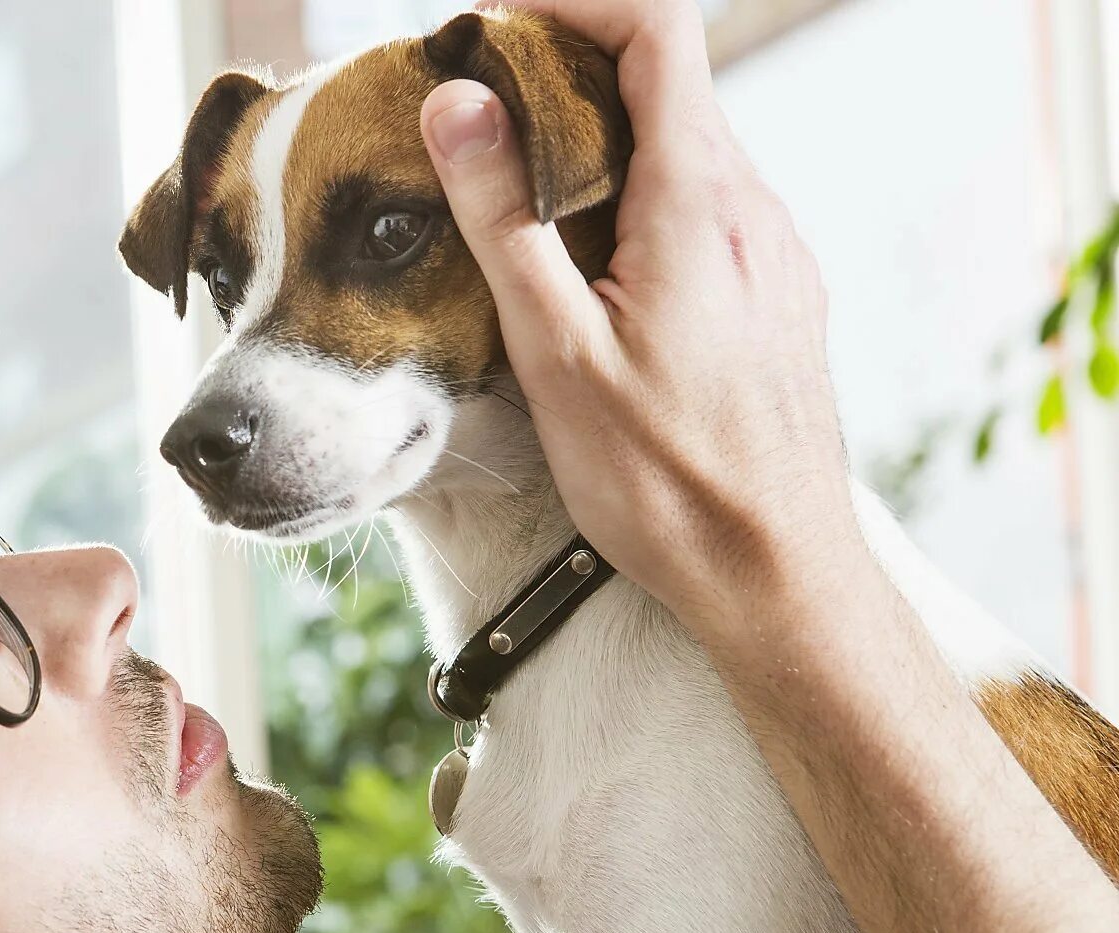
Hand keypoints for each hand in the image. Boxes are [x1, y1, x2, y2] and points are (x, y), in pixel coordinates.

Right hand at [420, 0, 858, 639]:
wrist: (774, 572)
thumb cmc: (665, 480)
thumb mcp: (557, 352)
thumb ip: (505, 219)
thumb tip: (458, 104)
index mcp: (701, 204)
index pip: (657, 33)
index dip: (573, 3)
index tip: (491, 22)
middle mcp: (755, 210)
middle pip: (667, 86)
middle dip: (566, 76)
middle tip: (475, 115)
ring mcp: (775, 254)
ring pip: (686, 152)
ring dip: (600, 146)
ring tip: (515, 196)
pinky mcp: (777, 298)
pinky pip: (706, 213)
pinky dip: (638, 201)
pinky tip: (585, 271)